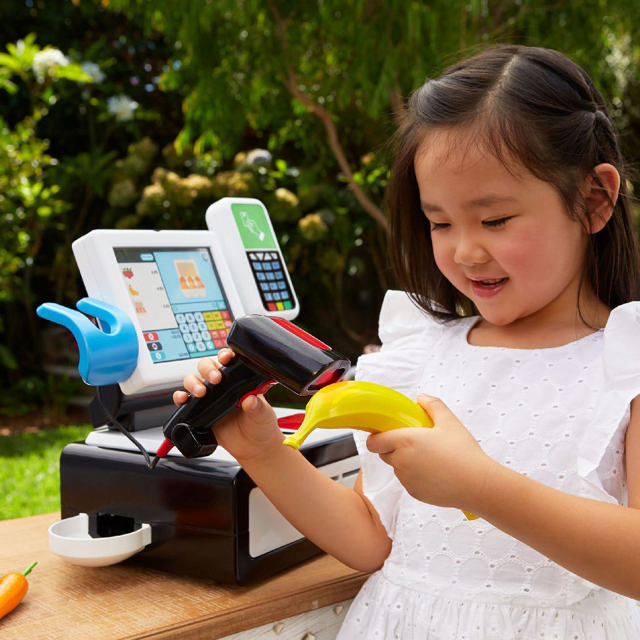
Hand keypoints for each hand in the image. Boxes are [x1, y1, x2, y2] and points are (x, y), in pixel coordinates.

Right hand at [174, 349, 282, 462]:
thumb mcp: (263, 414)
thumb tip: (250, 399)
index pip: (229, 360)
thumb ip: (257, 407)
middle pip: (207, 366)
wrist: (252, 447)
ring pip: (193, 380)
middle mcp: (222, 385)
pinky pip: (185, 400)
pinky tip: (183, 399)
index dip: (225, 355)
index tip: (226, 358)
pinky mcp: (200, 411)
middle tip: (215, 378)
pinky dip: (180, 397)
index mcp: (239, 379)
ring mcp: (210, 397)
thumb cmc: (260, 425)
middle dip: (208, 368)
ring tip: (201, 391)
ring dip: (193, 382)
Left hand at [366, 394, 493, 513]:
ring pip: (397, 468)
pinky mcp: (414, 493)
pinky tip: (435, 472)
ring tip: (429, 458)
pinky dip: (415, 476)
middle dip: (393, 448)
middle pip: (384, 454)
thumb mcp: (449, 421)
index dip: (377, 437)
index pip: (374, 442)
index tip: (386, 433)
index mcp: (405, 441)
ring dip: (405, 462)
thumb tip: (421, 398)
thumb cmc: (463, 452)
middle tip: (414, 442)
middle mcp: (401, 461)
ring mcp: (407, 479)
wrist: (477, 484)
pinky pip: (408, 482)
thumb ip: (432, 405)